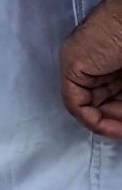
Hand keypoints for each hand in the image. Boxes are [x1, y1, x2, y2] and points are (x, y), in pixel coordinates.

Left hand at [61, 0, 121, 139]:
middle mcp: (96, 62)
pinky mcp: (73, 66)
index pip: (112, 96)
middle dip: (116, 119)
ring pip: (90, 105)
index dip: (119, 114)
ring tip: (121, 129)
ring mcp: (81, 63)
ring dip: (108, 122)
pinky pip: (76, 103)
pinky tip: (107, 126)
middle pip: (102, 102)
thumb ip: (121, 94)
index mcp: (113, 60)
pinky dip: (92, 120)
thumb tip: (119, 120)